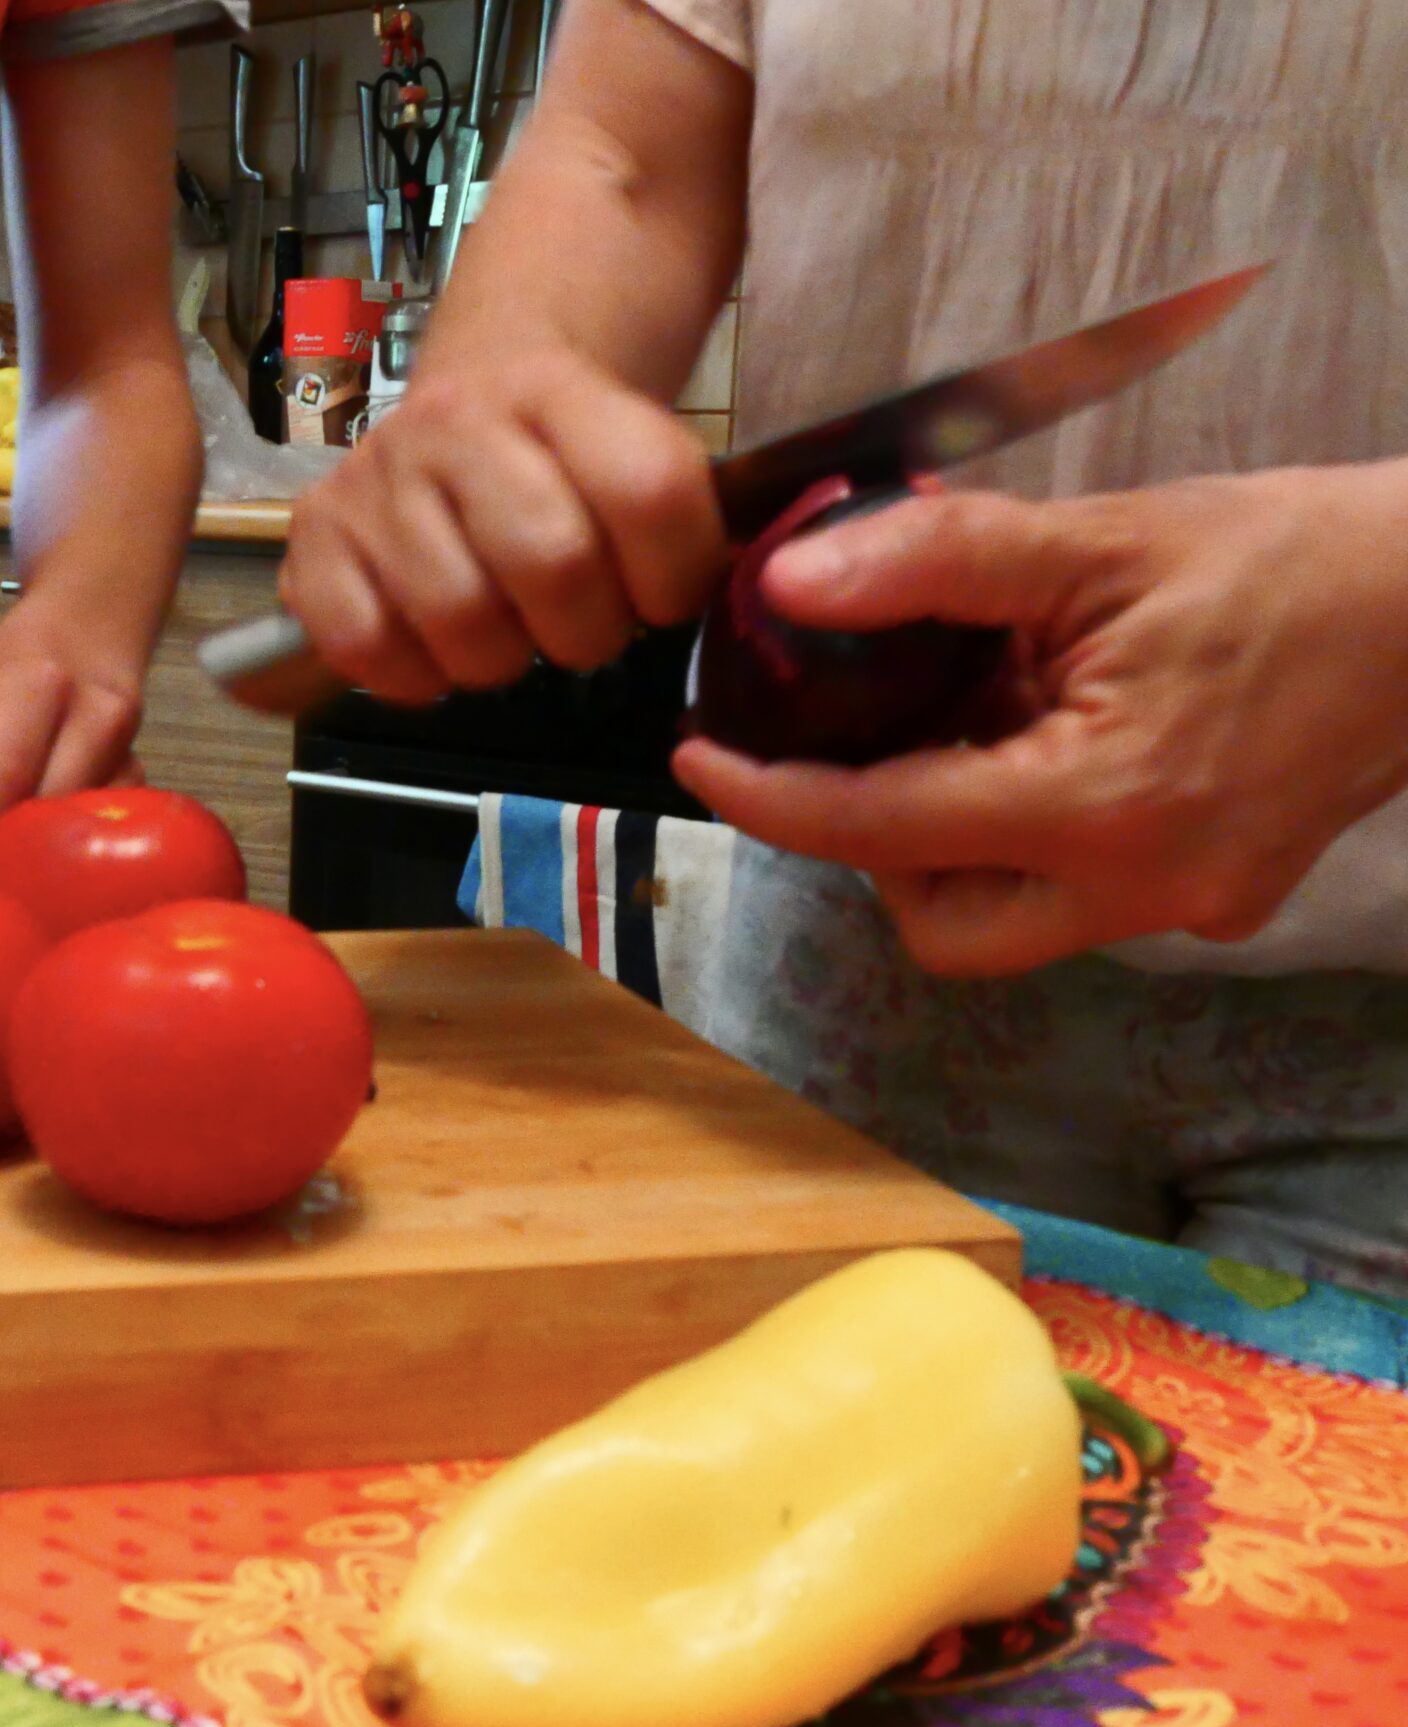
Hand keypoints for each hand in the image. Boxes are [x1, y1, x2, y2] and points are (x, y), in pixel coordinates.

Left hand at [0, 599, 142, 872]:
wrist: (83, 640)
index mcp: (26, 690)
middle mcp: (92, 716)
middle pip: (46, 818)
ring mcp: (132, 756)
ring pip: (82, 840)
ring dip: (31, 879)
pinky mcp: (147, 793)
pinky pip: (106, 846)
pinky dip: (65, 871)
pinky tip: (35, 882)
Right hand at [275, 346, 727, 702]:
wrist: (476, 393)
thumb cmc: (569, 460)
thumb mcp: (639, 456)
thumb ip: (685, 524)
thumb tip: (747, 601)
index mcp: (560, 389)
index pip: (649, 490)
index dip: (675, 576)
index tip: (661, 597)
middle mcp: (458, 419)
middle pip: (553, 562)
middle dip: (585, 630)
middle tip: (579, 628)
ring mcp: (378, 475)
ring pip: (462, 618)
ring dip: (500, 659)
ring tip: (506, 634)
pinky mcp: (316, 532)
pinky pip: (367, 643)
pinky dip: (412, 676)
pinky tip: (434, 652)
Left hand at [673, 467, 1407, 975]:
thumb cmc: (1291, 559)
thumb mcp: (1097, 541)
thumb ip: (933, 564)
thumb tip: (789, 582)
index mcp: (1104, 806)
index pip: (882, 831)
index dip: (769, 799)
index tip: (698, 758)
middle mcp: (1146, 889)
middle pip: (939, 923)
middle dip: (872, 848)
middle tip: (858, 745)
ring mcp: (1193, 907)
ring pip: (1008, 921)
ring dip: (951, 842)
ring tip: (967, 721)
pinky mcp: (1223, 898)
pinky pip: (1079, 894)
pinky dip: (1028, 832)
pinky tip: (1042, 735)